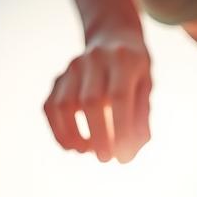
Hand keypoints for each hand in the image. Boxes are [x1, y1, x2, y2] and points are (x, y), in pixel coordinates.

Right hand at [44, 29, 151, 163]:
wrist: (113, 38)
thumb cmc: (134, 72)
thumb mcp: (146, 88)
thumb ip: (141, 119)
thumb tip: (127, 154)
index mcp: (124, 60)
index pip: (119, 98)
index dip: (120, 130)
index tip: (122, 157)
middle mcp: (95, 59)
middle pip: (91, 101)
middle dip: (97, 135)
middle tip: (105, 158)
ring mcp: (72, 67)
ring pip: (64, 104)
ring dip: (73, 135)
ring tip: (86, 151)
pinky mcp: (58, 78)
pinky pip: (51, 108)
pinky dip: (58, 131)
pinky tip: (72, 146)